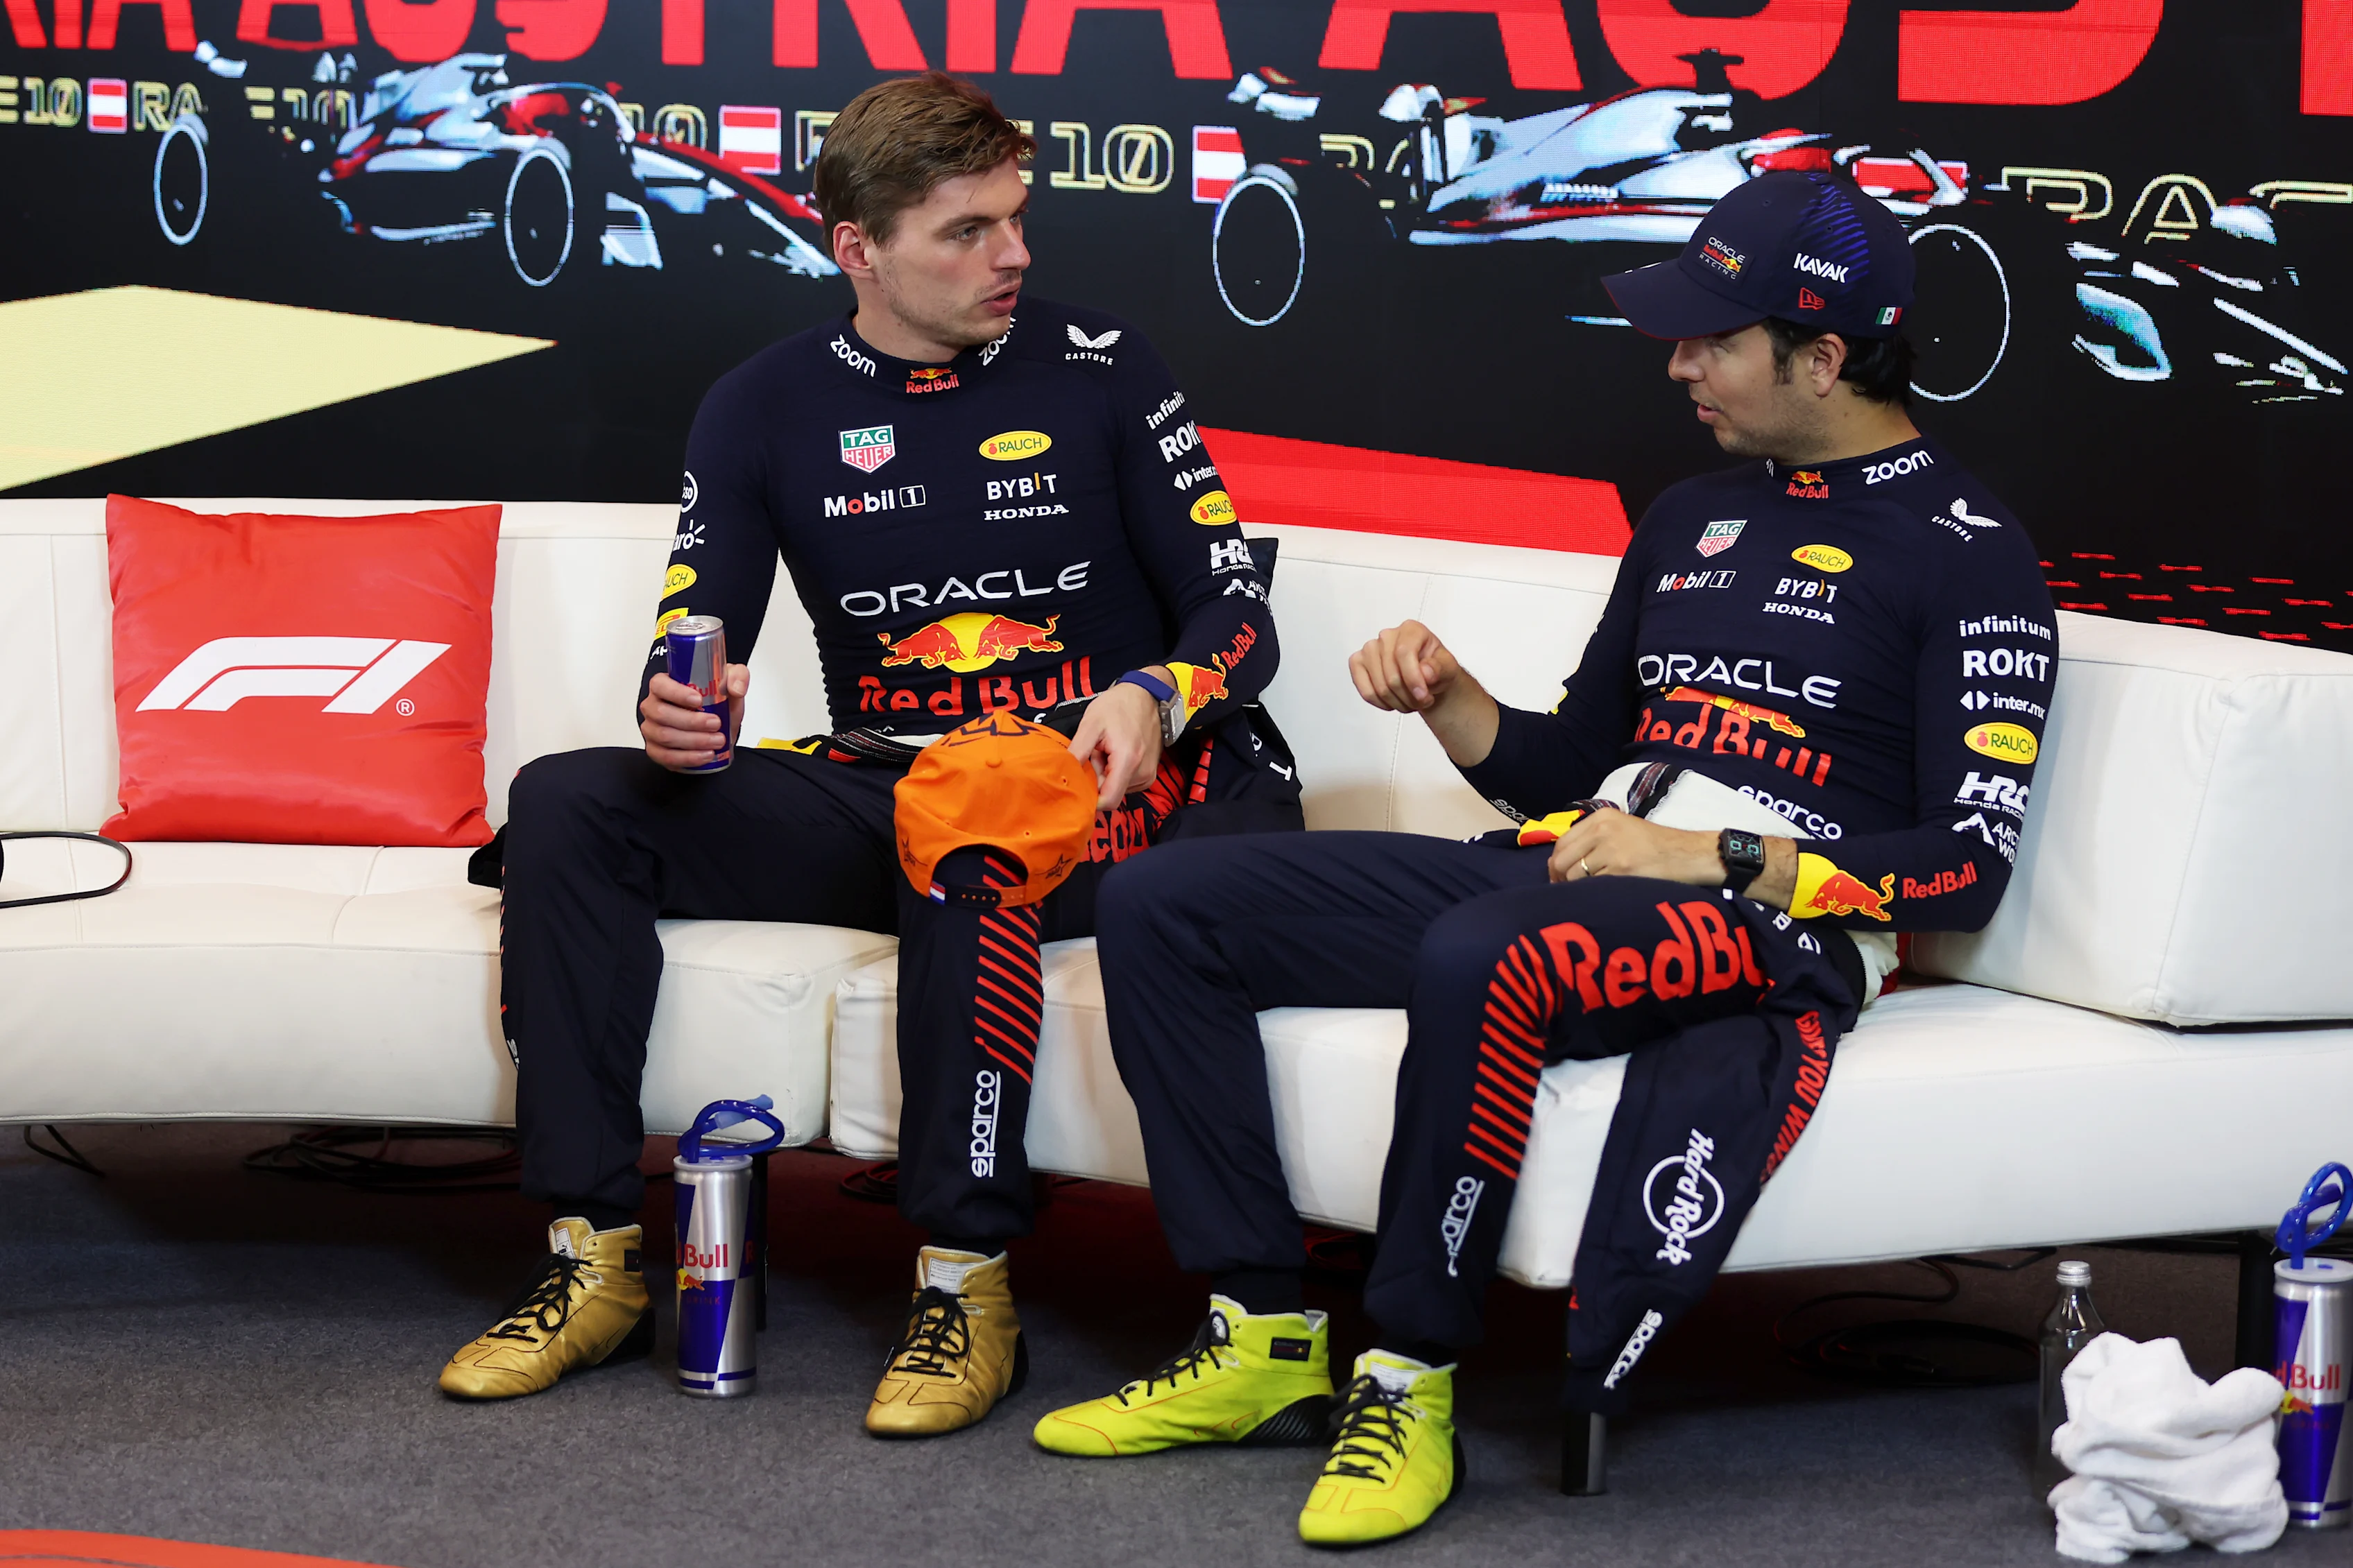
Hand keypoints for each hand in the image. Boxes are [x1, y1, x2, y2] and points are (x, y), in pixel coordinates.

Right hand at [641, 665, 745, 771]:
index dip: (676, 693)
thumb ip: (737, 677)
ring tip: (716, 740)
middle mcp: (654, 706)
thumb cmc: (716, 703)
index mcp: (665, 685)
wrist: (718, 728)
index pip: (660, 685)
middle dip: (691, 721)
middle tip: (716, 723)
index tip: (698, 700)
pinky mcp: (656, 750)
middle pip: (662, 714)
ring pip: (665, 736)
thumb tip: (736, 689)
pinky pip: (666, 756)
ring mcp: (652, 729)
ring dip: (694, 740)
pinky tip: (706, 754)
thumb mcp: (731, 684)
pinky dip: (689, 757)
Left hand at [1068, 677, 1164, 809]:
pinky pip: (1126, 783)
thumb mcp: (1090, 724)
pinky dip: (1117, 772)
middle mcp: (1142, 774)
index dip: (1090, 798)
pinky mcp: (1150, 774)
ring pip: (1117, 788)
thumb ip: (1078, 752)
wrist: (1146, 695)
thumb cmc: (1117, 706)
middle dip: (1097, 779)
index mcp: (1128, 762)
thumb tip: (1065, 775)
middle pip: (1111, 793)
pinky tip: (1116, 752)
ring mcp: (1148, 775)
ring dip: (1107, 774)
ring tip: (1107, 750)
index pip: (1108, 801)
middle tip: (1095, 753)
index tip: (1080, 781)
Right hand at [1349, 619, 1499, 766]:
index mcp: (1411, 630)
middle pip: (1391, 675)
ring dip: (1398, 702)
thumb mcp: (1448, 668)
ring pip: (1380, 687)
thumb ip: (1440, 668)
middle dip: (1409, 697)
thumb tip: (1426, 672)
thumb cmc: (1436, 670)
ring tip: (1411, 702)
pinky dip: (1382, 703)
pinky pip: (1366, 692)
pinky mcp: (1358, 663)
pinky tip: (1394, 701)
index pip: (1404, 653)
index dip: (1413, 678)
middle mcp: (1388, 636)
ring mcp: (1370, 649)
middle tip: (1422, 701)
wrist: (1428, 679)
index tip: (1423, 695)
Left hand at [1547, 811, 1727, 886]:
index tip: (1558, 878)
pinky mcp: (1621, 869)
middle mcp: (1603, 829)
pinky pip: (1593, 887)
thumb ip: (1593, 838)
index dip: (1556, 864)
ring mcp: (1612, 849)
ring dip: (1579, 888)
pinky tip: (1605, 894)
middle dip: (1560, 879)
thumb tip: (1560, 863)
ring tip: (1591, 892)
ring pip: (1574, 876)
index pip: (1562, 842)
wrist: (1687, 854)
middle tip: (1567, 892)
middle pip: (1562, 860)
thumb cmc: (1655, 845)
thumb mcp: (1622, 828)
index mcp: (1601, 817)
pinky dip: (1595, 894)